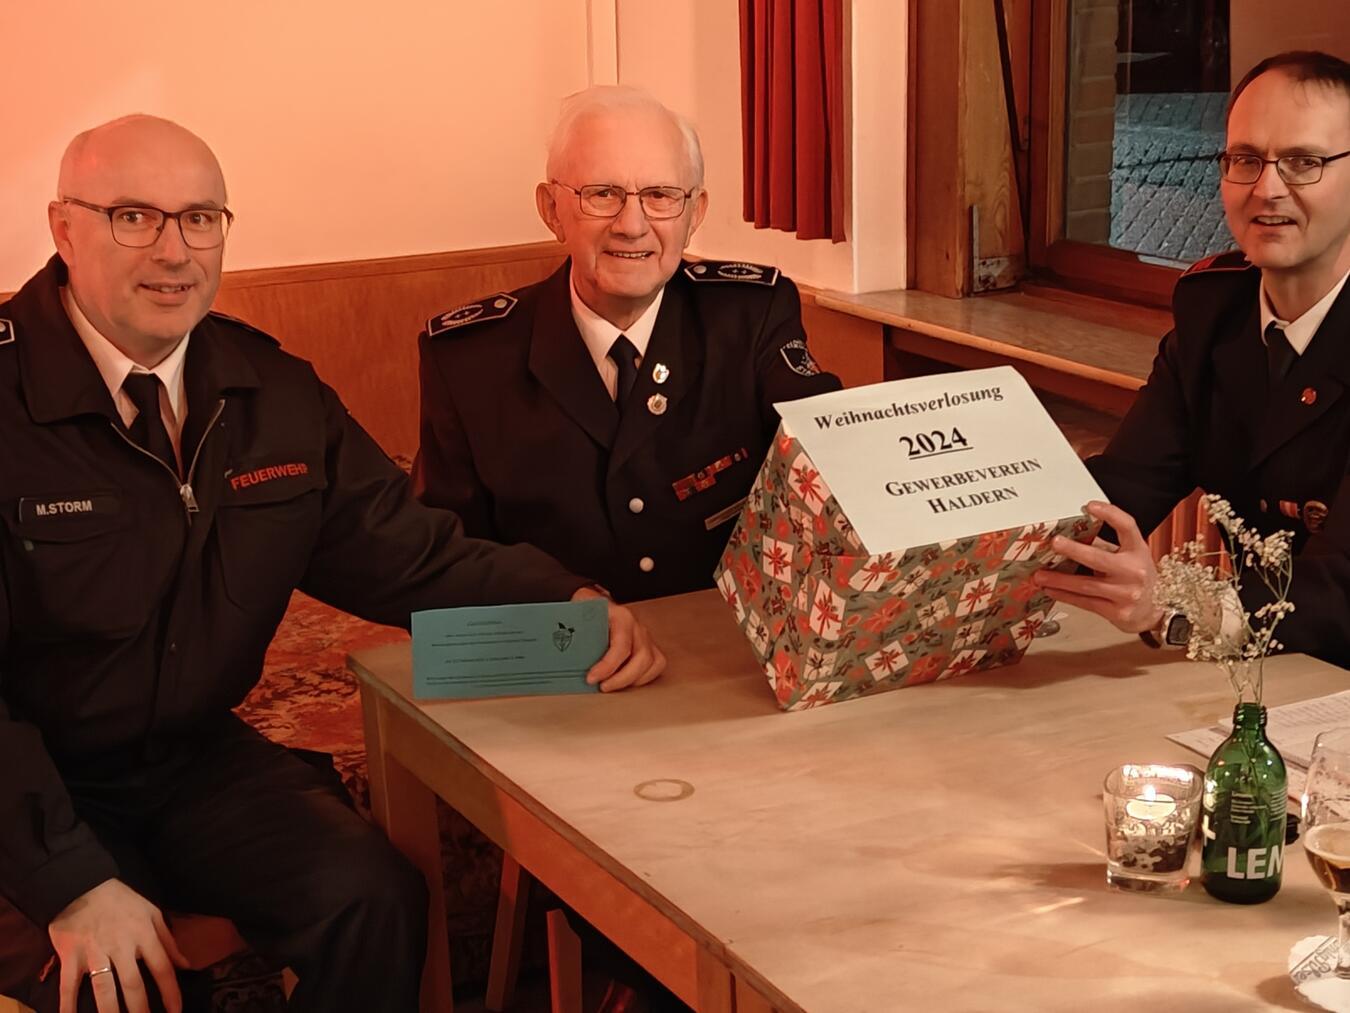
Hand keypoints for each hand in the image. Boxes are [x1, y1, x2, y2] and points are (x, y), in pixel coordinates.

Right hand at [49, 878, 187, 1012]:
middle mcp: (121, 946)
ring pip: (104, 989)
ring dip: (110, 1012)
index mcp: (144, 935)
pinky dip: (68, 1006)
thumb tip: (185, 964)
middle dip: (140, 1010)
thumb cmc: (121, 900)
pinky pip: (69, 986)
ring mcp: (95, 952)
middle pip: (134, 984)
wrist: (82, 884)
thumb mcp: (151, 913)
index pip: (162, 968)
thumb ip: (168, 940)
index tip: (176, 1011)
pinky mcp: (71, 956)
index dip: (170, 992)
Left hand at [571, 587, 666, 691]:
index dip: (608, 666)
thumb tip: (565, 657)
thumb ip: (574, 635)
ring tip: (613, 685)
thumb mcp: (577, 616)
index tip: (592, 678)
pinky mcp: (649, 646)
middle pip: (642, 658)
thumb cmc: (586, 610)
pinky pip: (656, 665)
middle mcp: (637, 626)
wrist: (594, 602)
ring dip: (633, 680)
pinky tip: (626, 682)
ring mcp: (645, 636)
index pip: (621, 646)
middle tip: (603, 687)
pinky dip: (643, 678)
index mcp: (621, 616)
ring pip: (652, 663)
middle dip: (622, 679)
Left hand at [1032, 501, 1163, 633]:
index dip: (1110, 514)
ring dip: (1060, 580)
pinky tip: (1051, 590)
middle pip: (1100, 558)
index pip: (1127, 526)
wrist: (1153, 610)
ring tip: (1040, 575)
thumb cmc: (1136, 577)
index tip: (1089, 506)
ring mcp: (1126, 593)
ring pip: (1086, 585)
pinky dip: (1065, 596)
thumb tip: (1070, 534)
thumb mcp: (1128, 556)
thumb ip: (1103, 546)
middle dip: (1074, 550)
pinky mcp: (1117, 612)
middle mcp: (1135, 571)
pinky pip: (1086, 603)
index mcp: (1138, 550)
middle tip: (1055, 543)